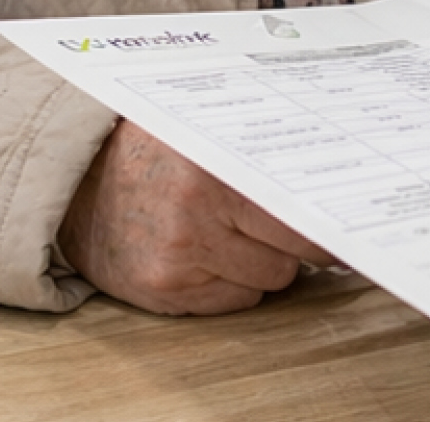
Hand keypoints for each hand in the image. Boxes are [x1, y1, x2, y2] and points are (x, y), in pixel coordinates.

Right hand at [57, 119, 336, 315]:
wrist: (77, 179)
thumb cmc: (152, 145)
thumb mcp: (205, 126)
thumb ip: (264, 137)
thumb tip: (338, 144)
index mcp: (214, 170)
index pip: (298, 216)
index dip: (329, 225)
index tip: (353, 229)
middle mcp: (195, 220)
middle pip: (290, 255)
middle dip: (298, 242)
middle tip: (296, 222)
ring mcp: (178, 261)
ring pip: (266, 280)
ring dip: (265, 261)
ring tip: (240, 227)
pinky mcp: (162, 292)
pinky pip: (233, 302)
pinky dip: (234, 282)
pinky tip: (215, 250)